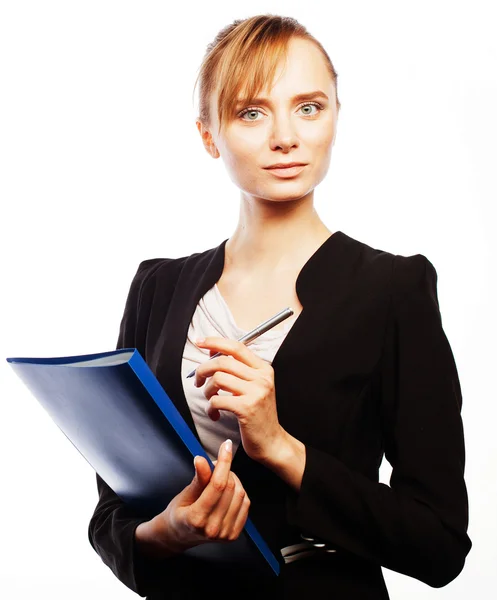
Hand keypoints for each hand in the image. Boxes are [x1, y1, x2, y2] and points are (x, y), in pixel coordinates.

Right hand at [157, 439, 250, 551]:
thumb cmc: (179, 513)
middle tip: (216, 465)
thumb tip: (201, 460)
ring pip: (241, 494)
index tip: (226, 445)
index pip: (218, 484)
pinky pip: (245, 504)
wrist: (179, 536)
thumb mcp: (184, 494)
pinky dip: (239, 492)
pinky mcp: (234, 535)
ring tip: (220, 478)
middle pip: (231, 488)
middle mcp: (213, 529)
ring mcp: (225, 534)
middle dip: (226, 469)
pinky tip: (228, 491)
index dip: (224, 461)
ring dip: (234, 480)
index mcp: (197, 519)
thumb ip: (198, 479)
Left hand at [194, 336, 285, 463]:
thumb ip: (237, 369)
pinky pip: (217, 399)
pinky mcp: (246, 408)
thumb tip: (213, 352)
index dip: (215, 342)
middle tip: (198, 380)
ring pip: (218, 379)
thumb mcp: (254, 387)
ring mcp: (255, 392)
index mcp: (263, 369)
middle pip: (223, 362)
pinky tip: (214, 413)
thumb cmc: (259, 415)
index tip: (200, 342)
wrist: (272, 441)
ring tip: (209, 399)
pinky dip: (209, 407)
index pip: (236, 347)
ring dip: (206, 390)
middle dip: (203, 370)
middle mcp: (261, 378)